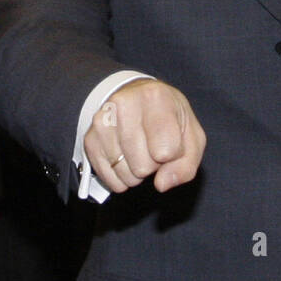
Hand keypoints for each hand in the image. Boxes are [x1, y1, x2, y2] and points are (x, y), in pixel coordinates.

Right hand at [83, 80, 205, 193]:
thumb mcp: (191, 136)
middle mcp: (124, 103)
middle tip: (152, 147)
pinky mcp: (90, 138)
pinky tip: (126, 158)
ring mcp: (102, 120)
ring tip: (139, 150)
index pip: (166, 151)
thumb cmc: (170, 119)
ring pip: (125, 173)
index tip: (170, 140)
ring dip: (136, 171)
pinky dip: (121, 177)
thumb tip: (161, 184)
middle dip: (153, 165)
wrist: (138, 99)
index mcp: (155, 96)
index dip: (173, 155)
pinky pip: (109, 178)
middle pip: (143, 166)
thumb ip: (186, 165)